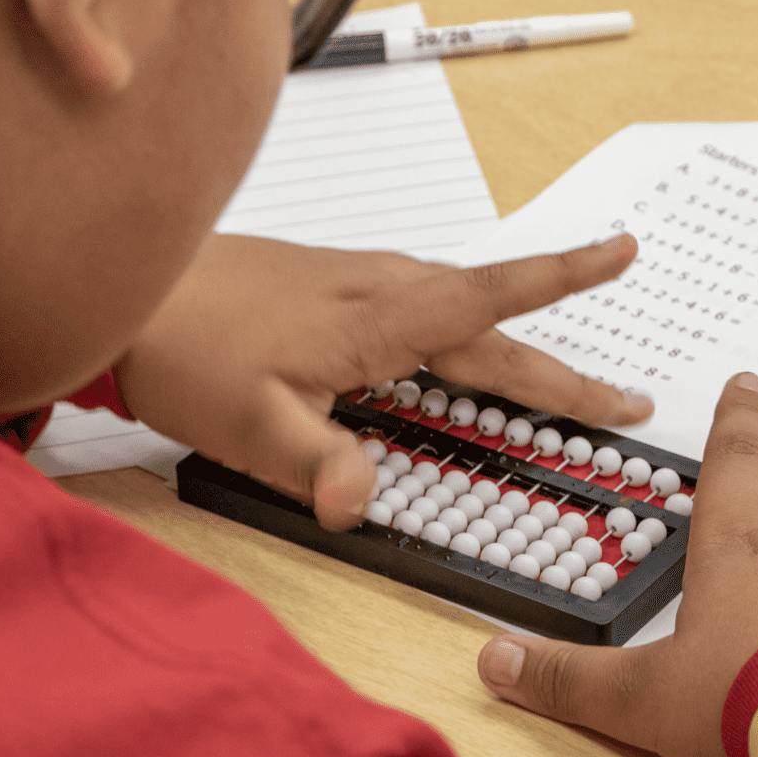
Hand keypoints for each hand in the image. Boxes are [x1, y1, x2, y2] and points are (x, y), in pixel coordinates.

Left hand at [113, 233, 653, 527]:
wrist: (133, 290)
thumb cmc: (184, 346)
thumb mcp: (244, 425)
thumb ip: (309, 465)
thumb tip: (361, 504)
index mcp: (373, 320)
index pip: (486, 297)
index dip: (560, 279)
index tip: (622, 252)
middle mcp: (379, 291)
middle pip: (492, 325)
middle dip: (563, 366)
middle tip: (624, 398)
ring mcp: (362, 285)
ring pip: (463, 315)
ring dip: (519, 346)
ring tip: (563, 386)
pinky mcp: (342, 291)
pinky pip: (429, 308)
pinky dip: (469, 332)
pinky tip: (464, 354)